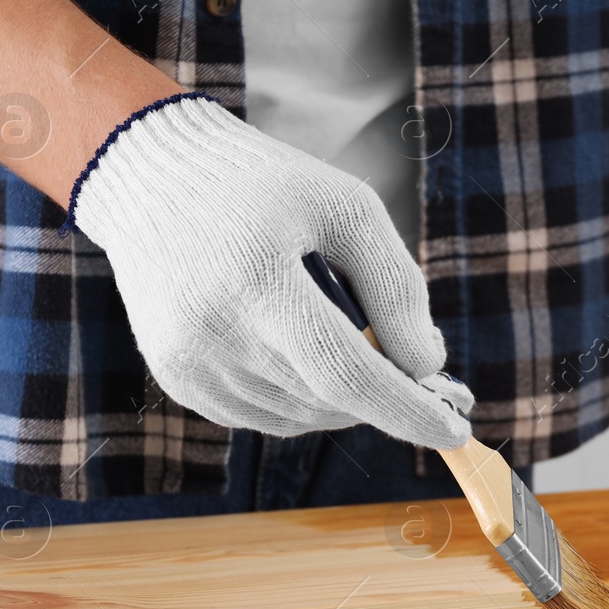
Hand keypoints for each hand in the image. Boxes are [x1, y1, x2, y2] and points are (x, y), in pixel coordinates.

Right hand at [68, 93, 472, 447]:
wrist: (153, 178)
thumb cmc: (264, 185)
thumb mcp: (347, 207)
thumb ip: (397, 285)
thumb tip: (426, 365)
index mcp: (256, 280)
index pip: (346, 373)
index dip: (407, 410)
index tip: (456, 430)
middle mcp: (213, 332)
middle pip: (330, 399)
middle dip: (389, 398)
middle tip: (427, 377)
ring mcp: (189, 363)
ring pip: (302, 416)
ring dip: (346, 396)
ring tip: (358, 342)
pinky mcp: (178, 379)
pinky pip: (265, 416)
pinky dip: (304, 397)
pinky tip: (305, 350)